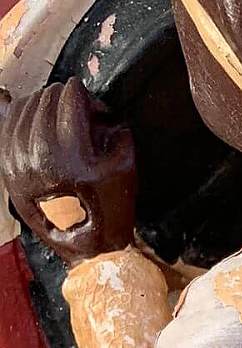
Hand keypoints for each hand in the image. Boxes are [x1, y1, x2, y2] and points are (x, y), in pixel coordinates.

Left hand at [0, 80, 136, 262]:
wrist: (88, 251)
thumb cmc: (109, 214)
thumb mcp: (125, 170)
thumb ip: (118, 133)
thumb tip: (101, 112)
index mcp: (68, 156)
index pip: (71, 100)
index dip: (88, 96)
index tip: (96, 104)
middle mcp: (38, 157)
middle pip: (48, 99)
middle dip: (67, 99)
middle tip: (81, 112)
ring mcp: (18, 162)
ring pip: (26, 107)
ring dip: (45, 104)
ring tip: (60, 116)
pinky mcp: (7, 168)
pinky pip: (9, 125)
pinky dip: (22, 115)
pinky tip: (37, 118)